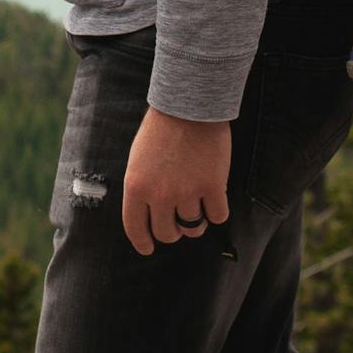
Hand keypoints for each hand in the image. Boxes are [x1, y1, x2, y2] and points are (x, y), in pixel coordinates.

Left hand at [122, 107, 231, 254]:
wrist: (188, 105)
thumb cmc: (161, 129)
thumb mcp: (137, 159)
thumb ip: (141, 188)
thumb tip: (149, 214)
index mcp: (136, 187)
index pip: (135, 229)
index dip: (143, 243)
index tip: (148, 247)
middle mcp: (160, 195)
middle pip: (168, 233)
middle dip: (174, 231)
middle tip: (179, 221)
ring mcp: (187, 192)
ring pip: (193, 227)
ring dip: (196, 221)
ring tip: (197, 206)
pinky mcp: (212, 186)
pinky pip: (217, 216)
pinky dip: (217, 211)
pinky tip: (214, 199)